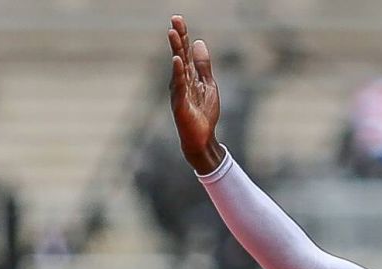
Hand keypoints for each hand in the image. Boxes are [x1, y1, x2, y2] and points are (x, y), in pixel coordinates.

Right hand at [168, 15, 223, 172]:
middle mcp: (180, 81)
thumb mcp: (208, 85)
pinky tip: (177, 60)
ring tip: (173, 33)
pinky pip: (180, 86)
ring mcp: (179, 91)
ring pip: (178, 67)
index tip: (178, 19)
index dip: (183, 36)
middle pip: (180, 55)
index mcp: (188, 75)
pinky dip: (178, 73)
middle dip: (178, 38)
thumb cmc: (203, 112)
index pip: (185, 52)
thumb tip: (199, 42)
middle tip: (175, 20)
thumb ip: (203, 65)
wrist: (202, 137)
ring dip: (176, 50)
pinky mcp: (181, 104)